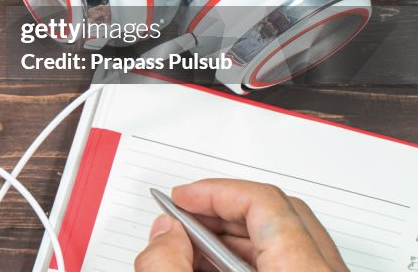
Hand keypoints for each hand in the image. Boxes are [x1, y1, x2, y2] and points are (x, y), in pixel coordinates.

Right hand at [134, 179, 347, 270]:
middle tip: (183, 216)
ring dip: (233, 236)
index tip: (181, 198)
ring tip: (190, 247)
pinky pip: (290, 265)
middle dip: (222, 209)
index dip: (215, 191)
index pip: (265, 202)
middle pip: (280, 215)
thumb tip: (164, 235)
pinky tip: (212, 270)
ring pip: (285, 241)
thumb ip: (167, 266)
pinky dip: (249, 260)